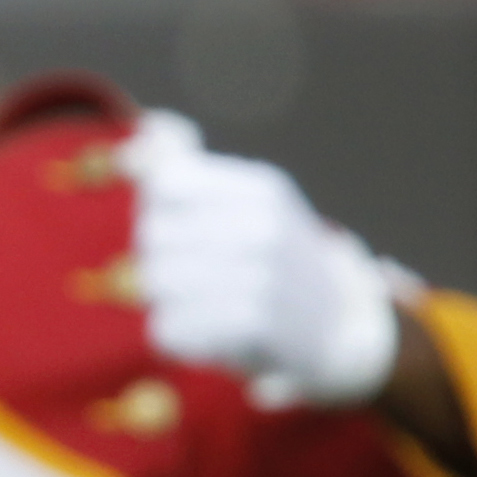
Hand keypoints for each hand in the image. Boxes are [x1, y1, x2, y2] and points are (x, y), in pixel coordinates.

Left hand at [124, 113, 397, 408]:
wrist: (338, 326)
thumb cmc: (273, 257)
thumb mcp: (248, 201)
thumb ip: (187, 172)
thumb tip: (138, 140)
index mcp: (261, 188)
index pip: (164, 184)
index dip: (160, 210)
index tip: (188, 227)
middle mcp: (262, 226)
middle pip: (151, 236)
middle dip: (162, 259)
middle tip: (203, 275)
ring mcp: (260, 276)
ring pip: (153, 284)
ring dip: (170, 301)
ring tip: (210, 305)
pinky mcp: (251, 326)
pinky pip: (166, 328)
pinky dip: (179, 336)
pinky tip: (214, 333)